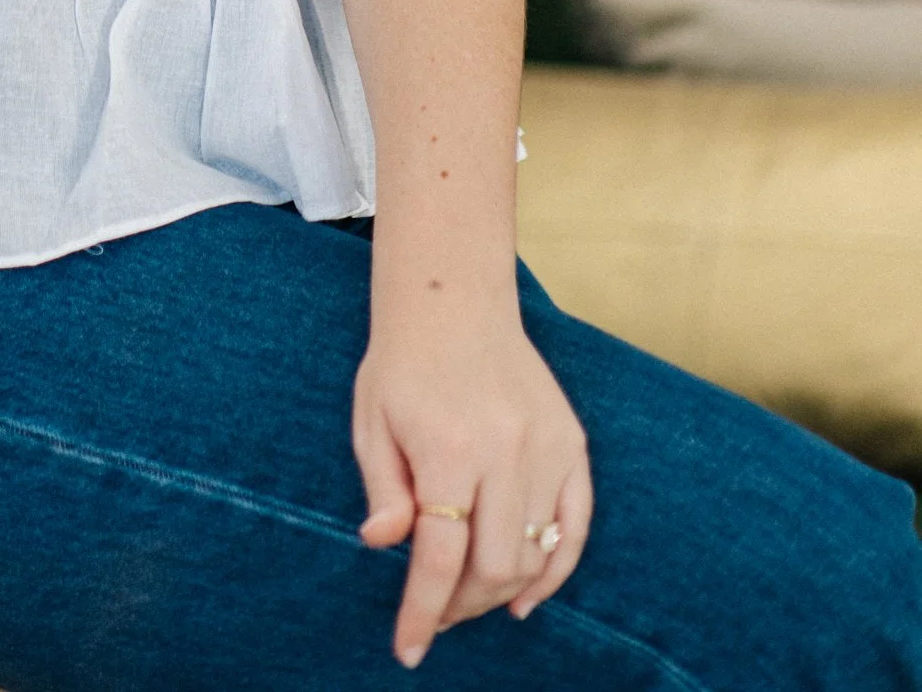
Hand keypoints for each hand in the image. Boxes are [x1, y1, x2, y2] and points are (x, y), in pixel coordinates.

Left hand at [352, 292, 591, 666]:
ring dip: (501, 592)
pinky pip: (574, 526)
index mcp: (449, 448)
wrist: (454, 298)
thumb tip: (384, 546)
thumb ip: (384, 490)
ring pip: (535, 554)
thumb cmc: (403, 362)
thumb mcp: (371, 422)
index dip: (423, 611)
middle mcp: (505, 451)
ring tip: (469, 598)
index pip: (439, 557)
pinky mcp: (572, 442)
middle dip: (461, 607)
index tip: (409, 649)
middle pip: (494, 569)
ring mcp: (546, 447)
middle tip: (436, 614)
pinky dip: (556, 570)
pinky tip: (527, 597)